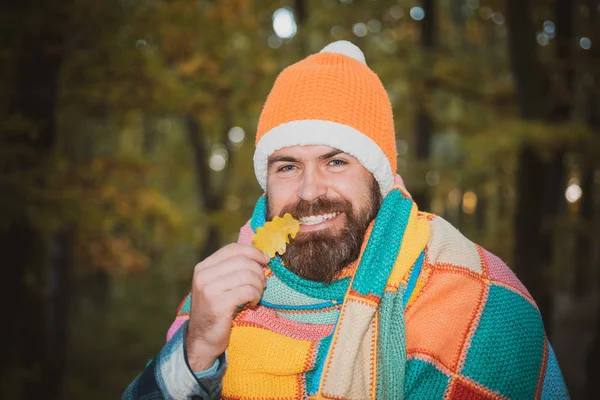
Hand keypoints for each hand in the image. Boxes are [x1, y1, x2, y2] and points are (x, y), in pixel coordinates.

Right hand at [185, 243, 268, 371]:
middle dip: (259, 272)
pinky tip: (252, 303)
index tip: (265, 260)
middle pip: (243, 261)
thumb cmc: (215, 311)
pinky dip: (255, 296)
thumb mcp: (218, 285)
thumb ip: (231, 269)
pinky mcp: (218, 304)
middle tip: (262, 284)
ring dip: (258, 286)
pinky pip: (247, 291)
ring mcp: (209, 290)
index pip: (233, 248)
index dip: (253, 251)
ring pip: (247, 275)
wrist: (201, 340)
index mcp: (203, 267)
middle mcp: (203, 275)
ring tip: (256, 295)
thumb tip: (258, 254)